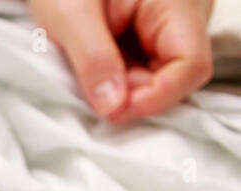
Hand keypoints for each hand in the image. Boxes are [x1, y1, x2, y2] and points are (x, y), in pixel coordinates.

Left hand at [30, 0, 213, 119]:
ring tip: (89, 72)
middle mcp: (185, 13)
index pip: (190, 65)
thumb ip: (93, 59)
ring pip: (159, 76)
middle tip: (92, 90)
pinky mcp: (151, 32)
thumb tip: (114, 107)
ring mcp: (170, 23)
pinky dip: (120, 78)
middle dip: (135, 94)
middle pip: (177, 76)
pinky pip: (145, 67)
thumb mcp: (69, 13)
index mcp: (176, 2)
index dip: (156, 97)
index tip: (113, 110)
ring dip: (125, 88)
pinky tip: (96, 70)